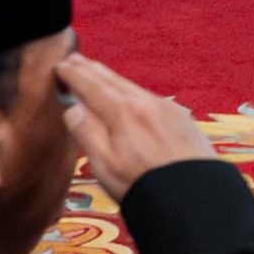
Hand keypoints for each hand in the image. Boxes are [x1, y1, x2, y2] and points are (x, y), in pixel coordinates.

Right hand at [57, 53, 213, 200]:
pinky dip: (131, 90)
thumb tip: (72, 108)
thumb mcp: (104, 165)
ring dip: (110, 78)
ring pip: (131, 86)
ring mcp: (166, 108)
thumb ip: (87, 133)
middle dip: (90, 69)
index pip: (92, 87)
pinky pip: (148, 96)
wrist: (193, 194)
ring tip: (96, 73)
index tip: (60, 65)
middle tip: (73, 59)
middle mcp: (146, 103)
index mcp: (123, 112)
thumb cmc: (143, 185)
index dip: (74, 75)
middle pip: (112, 80)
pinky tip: (128, 94)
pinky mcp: (179, 117)